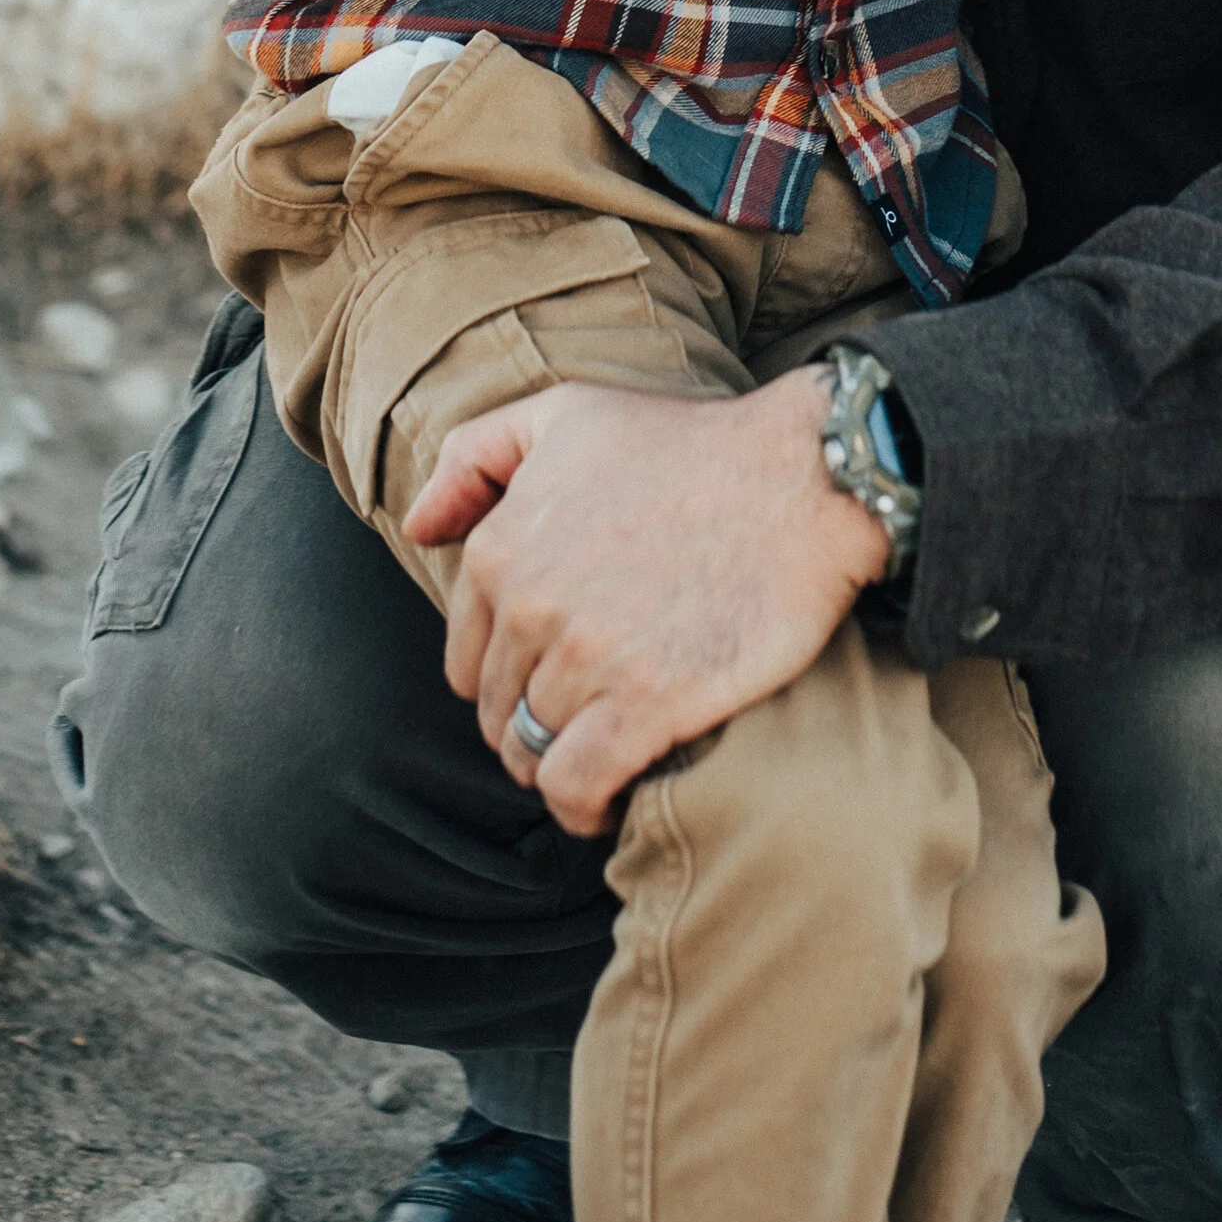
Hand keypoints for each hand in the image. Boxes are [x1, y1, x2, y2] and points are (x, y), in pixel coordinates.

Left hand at [405, 374, 890, 835]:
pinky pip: (576, 788)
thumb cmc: (689, 444)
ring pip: (533, 754)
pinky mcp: (647, 703)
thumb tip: (417, 526)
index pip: (467, 659)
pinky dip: (583, 807)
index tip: (551, 679)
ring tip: (603, 755)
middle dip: (532, 724)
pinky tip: (609, 799)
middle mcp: (531, 606)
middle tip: (588, 717)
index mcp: (502, 547)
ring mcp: (587, 658)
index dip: (507, 678)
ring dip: (561, 765)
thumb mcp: (565, 414)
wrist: (803, 476)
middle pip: (498, 713)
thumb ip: (472, 458)